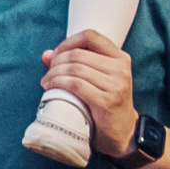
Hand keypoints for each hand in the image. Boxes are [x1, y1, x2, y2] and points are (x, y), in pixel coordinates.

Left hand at [42, 30, 136, 157]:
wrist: (123, 133)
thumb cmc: (104, 104)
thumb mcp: (95, 80)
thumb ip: (73, 64)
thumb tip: (46, 54)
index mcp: (120, 58)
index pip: (90, 36)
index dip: (68, 42)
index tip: (56, 56)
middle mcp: (120, 68)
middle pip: (77, 53)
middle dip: (56, 62)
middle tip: (47, 73)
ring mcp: (116, 84)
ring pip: (74, 68)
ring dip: (53, 74)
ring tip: (46, 82)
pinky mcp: (108, 100)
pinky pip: (75, 84)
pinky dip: (57, 84)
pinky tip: (50, 89)